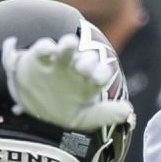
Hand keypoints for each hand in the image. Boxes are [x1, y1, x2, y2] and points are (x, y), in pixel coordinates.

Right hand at [0, 34, 132, 130]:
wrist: (32, 106)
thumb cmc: (62, 109)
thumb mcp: (83, 118)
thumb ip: (105, 114)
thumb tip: (127, 110)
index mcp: (89, 81)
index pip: (100, 74)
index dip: (102, 74)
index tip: (102, 76)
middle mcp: (77, 67)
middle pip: (86, 60)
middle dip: (87, 61)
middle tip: (83, 67)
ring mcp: (59, 60)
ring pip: (67, 48)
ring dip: (69, 45)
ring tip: (69, 43)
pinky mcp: (39, 57)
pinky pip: (43, 48)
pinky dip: (46, 46)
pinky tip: (48, 49)